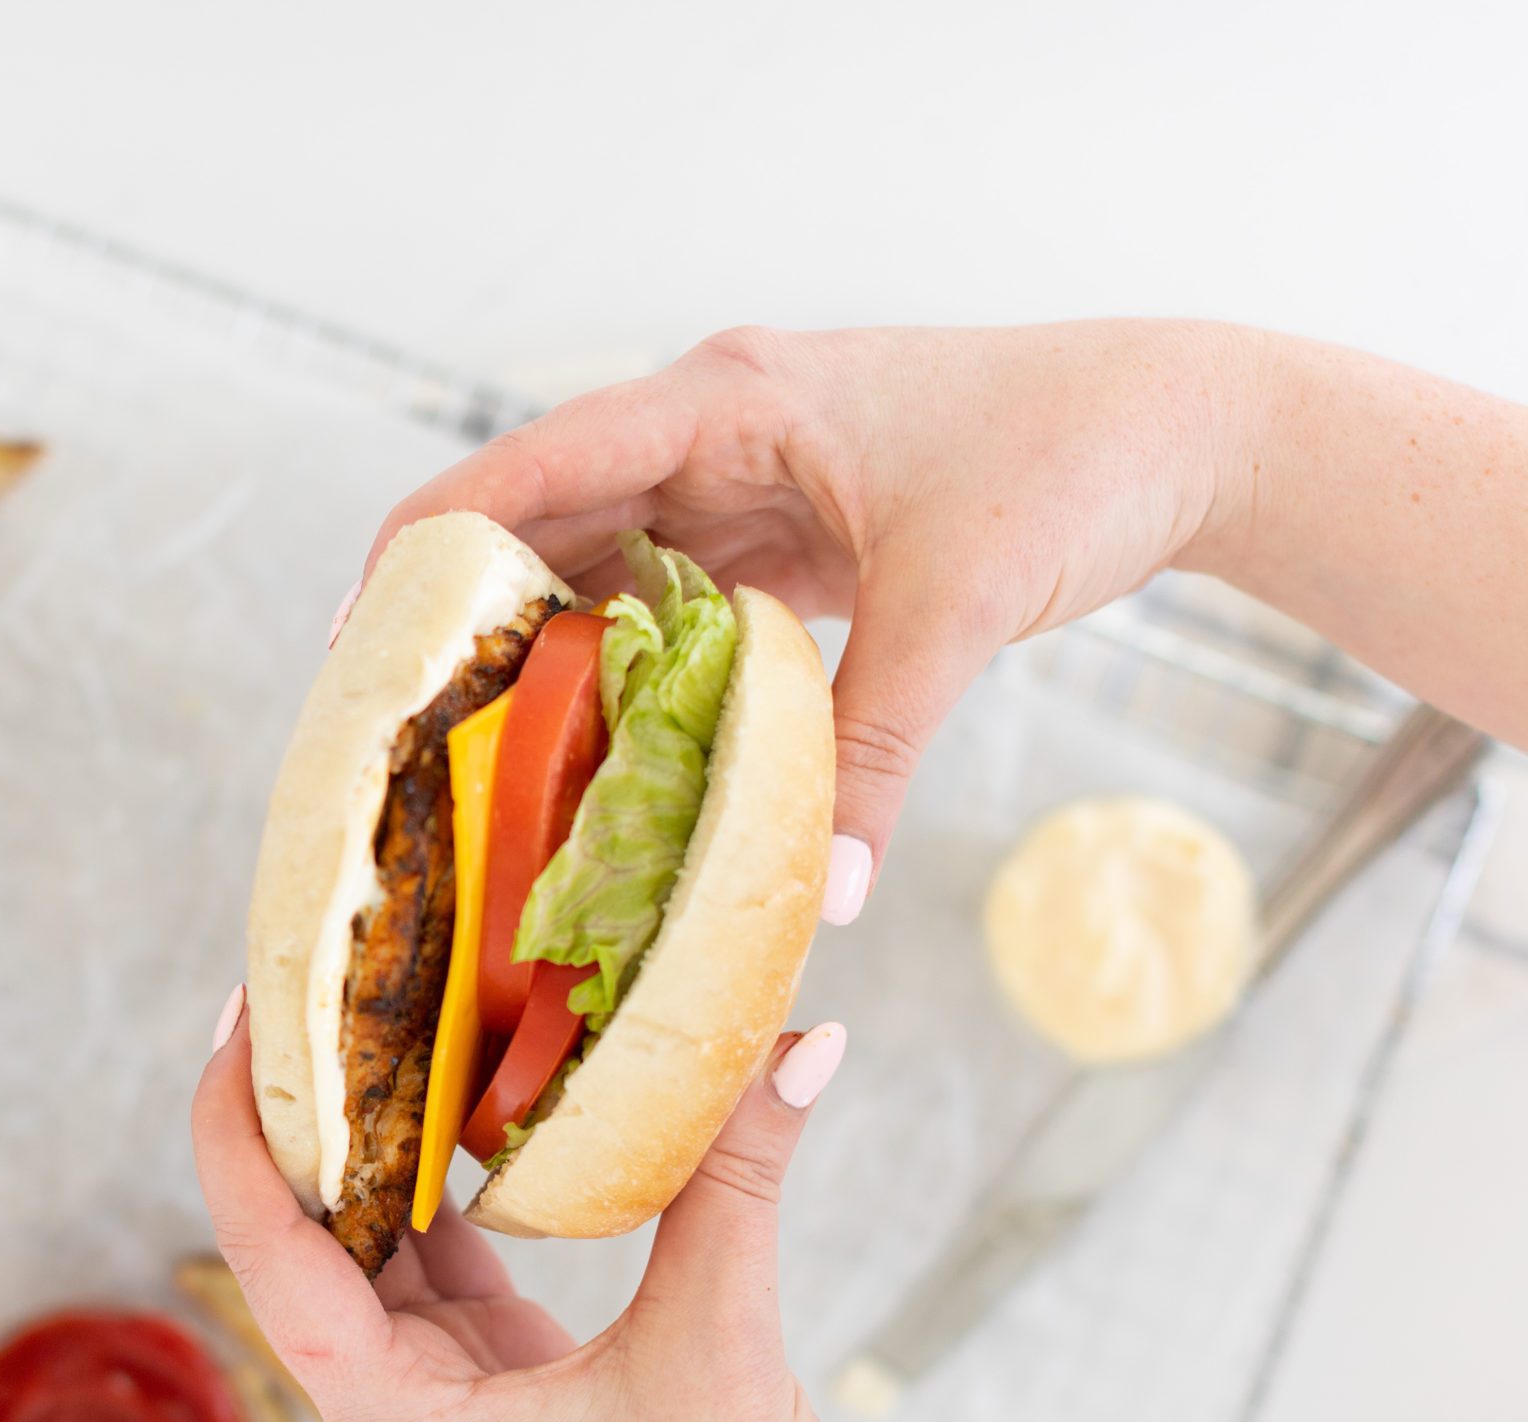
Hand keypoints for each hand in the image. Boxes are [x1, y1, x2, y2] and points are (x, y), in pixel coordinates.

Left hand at [192, 1005, 920, 1421]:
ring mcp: (442, 1397)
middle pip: (304, 1236)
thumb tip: (801, 1042)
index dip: (240, 1131)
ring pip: (374, 1246)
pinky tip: (465, 1098)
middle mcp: (393, 1406)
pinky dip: (449, 1184)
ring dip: (374, 1143)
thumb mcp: (721, 1353)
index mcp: (396, 1418)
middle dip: (300, 1113)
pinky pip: (444, 1264)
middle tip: (310, 981)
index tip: (238, 1017)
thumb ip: (738, 1189)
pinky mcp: (500, 1387)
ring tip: (375, 1015)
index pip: (273, 1252)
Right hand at [361, 321, 1261, 915]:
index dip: (424, 556)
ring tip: (469, 774)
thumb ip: (873, 750)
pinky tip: (590, 756)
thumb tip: (821, 905)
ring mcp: (739, 479)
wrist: (1181, 428)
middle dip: (462, 630)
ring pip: (594, 569)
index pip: (520, 469)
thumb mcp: (956, 607)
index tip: (354, 653)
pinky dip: (620, 671)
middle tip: (394, 751)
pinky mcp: (776, 532)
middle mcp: (708, 430)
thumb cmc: (1070, 462)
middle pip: (534, 526)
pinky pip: (662, 601)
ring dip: (538, 660)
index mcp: (722, 402)